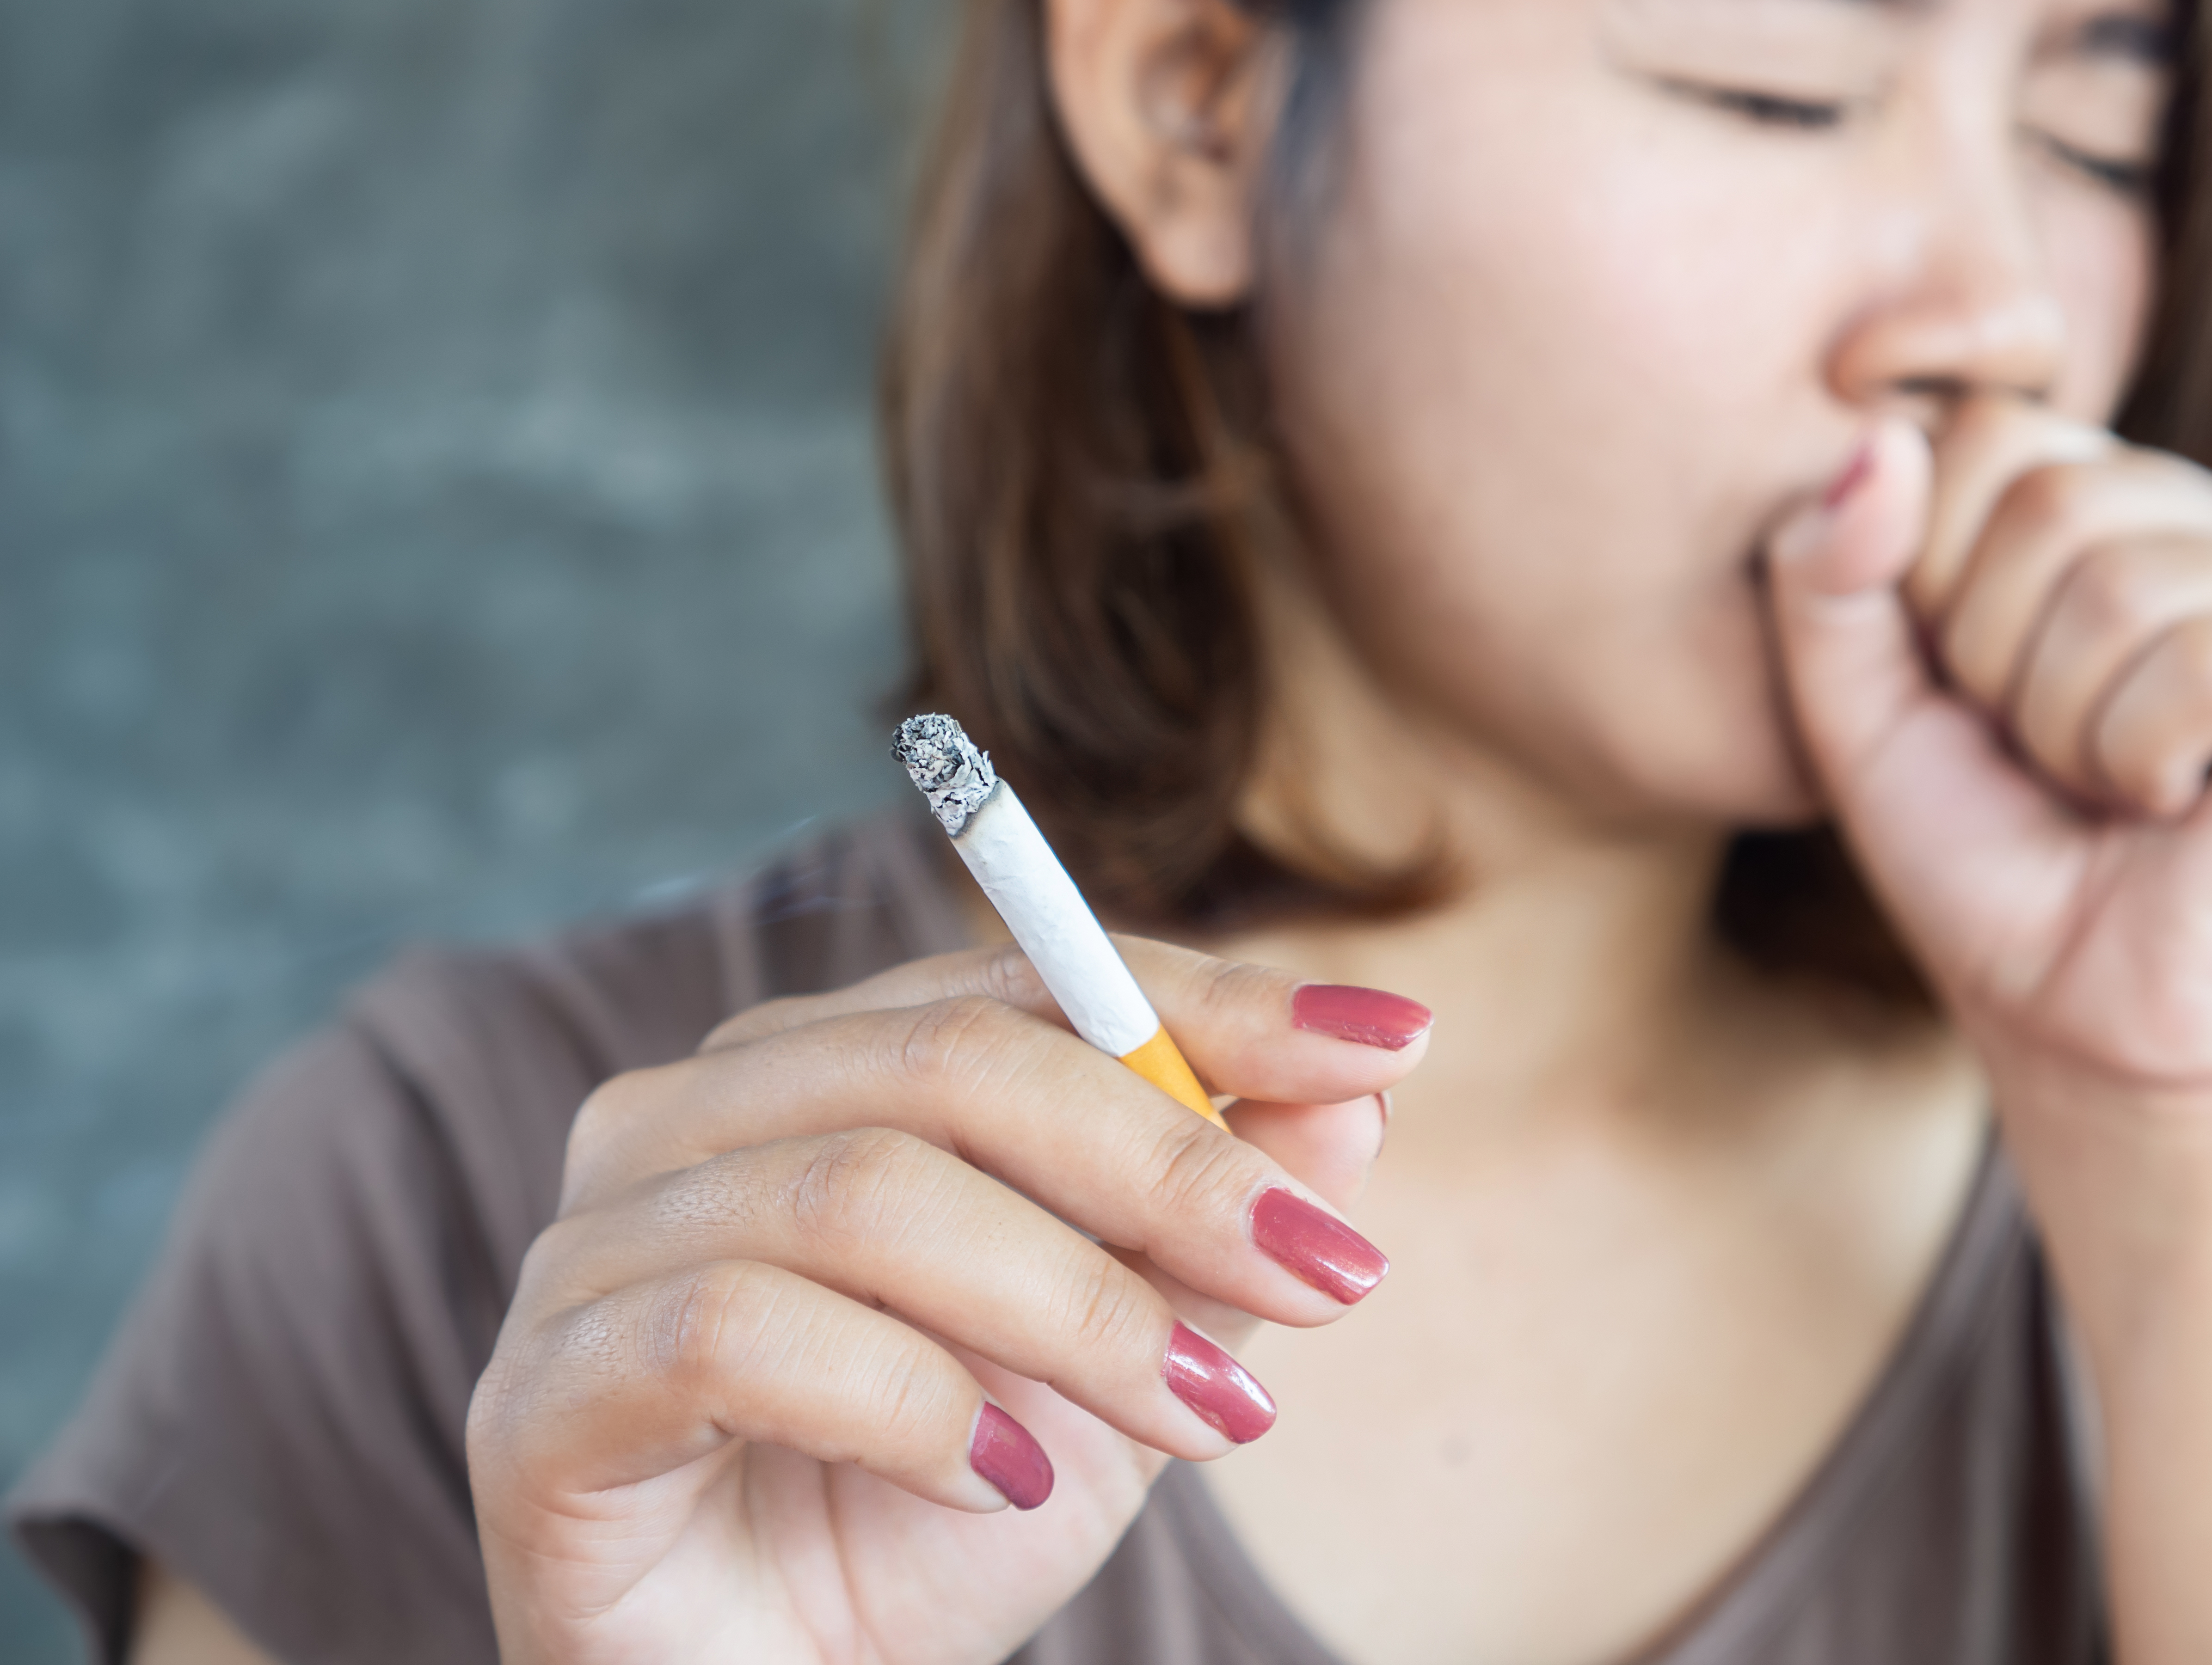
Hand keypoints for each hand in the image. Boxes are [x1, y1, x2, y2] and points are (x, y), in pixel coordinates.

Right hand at [465, 942, 1422, 1664]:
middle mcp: (688, 1114)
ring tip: (1202, 1412)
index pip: (1027, 977)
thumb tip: (1358, 1086)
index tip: (1392, 1047)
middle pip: (951, 1063)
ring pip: (861, 1192)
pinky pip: (735, 1332)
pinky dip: (909, 1401)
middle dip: (1171, 1166)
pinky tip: (1003, 1482)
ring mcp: (592, 1245)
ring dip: (1072, 1307)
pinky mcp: (540, 1392)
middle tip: (1327, 1275)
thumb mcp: (1129, 1357)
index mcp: (822, 1064)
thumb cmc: (943, 1513)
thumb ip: (1218, 1217)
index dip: (1216, 1003)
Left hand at [1767, 401, 2211, 1088]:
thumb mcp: (1856, 712)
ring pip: (2127, 586)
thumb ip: (1828, 573)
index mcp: (2124, 502)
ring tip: (2109, 791)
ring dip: (2068, 729)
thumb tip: (1875, 435)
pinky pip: (2210, 663)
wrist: (2081, 1030)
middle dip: (1997, 664)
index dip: (1930, 579)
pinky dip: (2146, 758)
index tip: (1966, 693)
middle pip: (2051, 500)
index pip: (1987, 431)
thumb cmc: (1982, 865)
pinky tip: (2176, 807)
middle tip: (2043, 762)